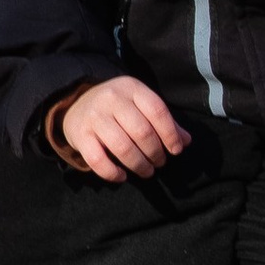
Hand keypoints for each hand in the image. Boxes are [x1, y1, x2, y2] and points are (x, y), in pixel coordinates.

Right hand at [50, 75, 188, 180]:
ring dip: (139, 165)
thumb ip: (164, 121)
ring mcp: (94, 116)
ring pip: (122, 147)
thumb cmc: (118, 108)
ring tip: (147, 171)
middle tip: (160, 163)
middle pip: (141, 131)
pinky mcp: (80, 135)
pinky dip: (112, 173)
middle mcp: (111, 99)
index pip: (157, 110)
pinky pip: (97, 160)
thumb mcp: (141, 106)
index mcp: (131, 88)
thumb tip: (186, 141)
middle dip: (155, 152)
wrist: (77, 104)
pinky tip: (122, 176)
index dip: (170, 133)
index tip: (176, 150)